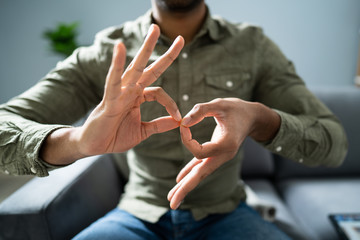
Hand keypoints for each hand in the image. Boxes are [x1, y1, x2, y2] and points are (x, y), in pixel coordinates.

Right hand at [77, 24, 183, 155]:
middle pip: (149, 67)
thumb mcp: (143, 131)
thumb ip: (159, 125)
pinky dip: (116, 64)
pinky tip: (119, 47)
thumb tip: (178, 121)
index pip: (159, 91)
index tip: (178, 117)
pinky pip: (113, 80)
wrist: (94, 146)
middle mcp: (130, 90)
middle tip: (181, 38)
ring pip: (134, 67)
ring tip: (155, 30)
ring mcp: (119, 92)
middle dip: (164, 52)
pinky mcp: (109, 100)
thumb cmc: (114, 136)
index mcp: (137, 97)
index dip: (171, 103)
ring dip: (145, 48)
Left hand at [167, 98, 279, 208]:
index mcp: (226, 145)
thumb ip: (201, 110)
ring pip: (200, 175)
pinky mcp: (216, 154)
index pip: (199, 151)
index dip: (186, 139)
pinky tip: (179, 181)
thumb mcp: (219, 104)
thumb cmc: (237, 109)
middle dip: (186, 189)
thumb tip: (183, 122)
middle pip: (201, 176)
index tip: (183, 124)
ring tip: (172, 199)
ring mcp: (220, 157)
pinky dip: (190, 173)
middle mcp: (223, 155)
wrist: (253, 117)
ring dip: (186, 186)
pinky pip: (201, 166)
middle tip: (172, 204)